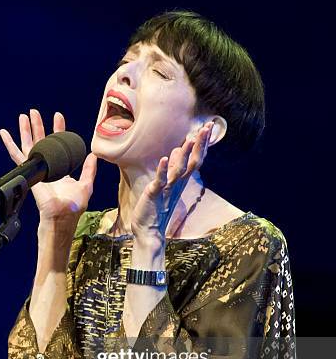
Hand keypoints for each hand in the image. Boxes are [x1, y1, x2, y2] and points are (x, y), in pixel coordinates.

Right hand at [0, 108, 96, 220]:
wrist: (62, 215)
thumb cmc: (73, 206)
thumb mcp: (86, 185)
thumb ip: (88, 170)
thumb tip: (93, 155)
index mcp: (59, 169)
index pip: (57, 144)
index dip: (58, 129)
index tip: (58, 116)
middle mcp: (47, 167)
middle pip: (40, 141)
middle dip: (38, 126)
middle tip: (35, 112)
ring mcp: (37, 169)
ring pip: (28, 144)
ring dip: (26, 129)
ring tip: (25, 115)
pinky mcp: (30, 172)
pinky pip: (17, 156)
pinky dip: (9, 144)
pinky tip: (4, 133)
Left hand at [131, 121, 213, 238]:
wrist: (150, 230)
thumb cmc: (157, 206)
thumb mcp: (166, 183)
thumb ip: (172, 168)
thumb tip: (176, 151)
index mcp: (181, 180)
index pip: (195, 159)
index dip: (202, 144)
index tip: (208, 127)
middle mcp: (177, 183)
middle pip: (193, 162)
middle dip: (199, 144)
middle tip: (207, 128)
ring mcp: (168, 188)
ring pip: (180, 170)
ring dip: (185, 154)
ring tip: (190, 139)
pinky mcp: (155, 193)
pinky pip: (160, 180)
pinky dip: (163, 170)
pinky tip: (165, 158)